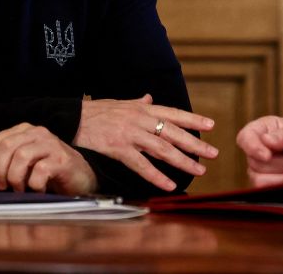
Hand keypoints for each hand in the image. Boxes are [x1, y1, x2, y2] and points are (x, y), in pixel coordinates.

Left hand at [0, 123, 96, 194]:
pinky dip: (33, 186)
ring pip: (21, 157)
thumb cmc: (48, 172)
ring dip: (15, 179)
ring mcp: (52, 144)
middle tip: (2, 187)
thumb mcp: (20, 166)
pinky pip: (39, 172)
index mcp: (25, 131)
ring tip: (20, 189)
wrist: (80, 179)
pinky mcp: (62, 159)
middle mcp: (38, 133)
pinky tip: (38, 190)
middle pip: (7, 147)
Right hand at [74, 94, 217, 191]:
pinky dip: (157, 176)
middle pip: (173, 133)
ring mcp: (130, 134)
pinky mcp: (118, 148)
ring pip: (163, 149)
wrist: (69, 118)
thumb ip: (137, 102)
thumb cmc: (94, 112)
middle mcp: (139, 119)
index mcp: (141, 108)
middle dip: (195, 144)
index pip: (173, 113)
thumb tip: (150, 97)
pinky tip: (169, 185)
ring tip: (198, 171)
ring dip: (183, 161)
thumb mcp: (119, 103)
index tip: (211, 125)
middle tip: (213, 154)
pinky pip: (141, 165)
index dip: (192, 119)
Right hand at [236, 115, 282, 186]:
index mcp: (262, 132)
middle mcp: (257, 153)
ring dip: (281, 175)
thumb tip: (266, 141)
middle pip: (255, 162)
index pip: (245, 138)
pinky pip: (269, 192)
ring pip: (259, 179)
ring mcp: (261, 173)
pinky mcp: (270, 189)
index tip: (266, 154)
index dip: (252, 147)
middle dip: (278, 162)